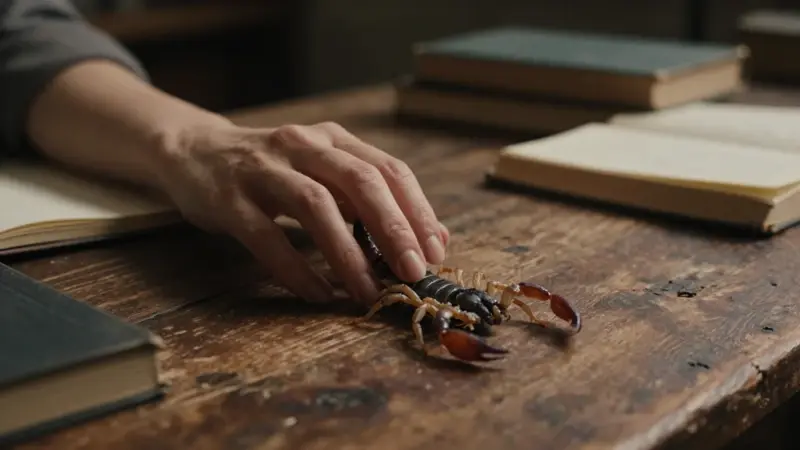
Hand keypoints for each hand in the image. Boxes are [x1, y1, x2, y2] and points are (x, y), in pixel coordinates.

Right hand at [155, 120, 448, 304]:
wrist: (194, 151)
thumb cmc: (274, 171)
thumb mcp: (325, 173)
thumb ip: (373, 200)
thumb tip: (435, 237)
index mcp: (334, 139)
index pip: (388, 169)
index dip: (416, 211)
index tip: (436, 252)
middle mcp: (303, 145)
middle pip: (360, 181)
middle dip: (393, 229)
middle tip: (413, 272)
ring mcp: (263, 168)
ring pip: (315, 205)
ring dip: (347, 253)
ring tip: (367, 292)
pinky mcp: (229, 197)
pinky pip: (266, 236)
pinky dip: (295, 269)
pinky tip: (316, 294)